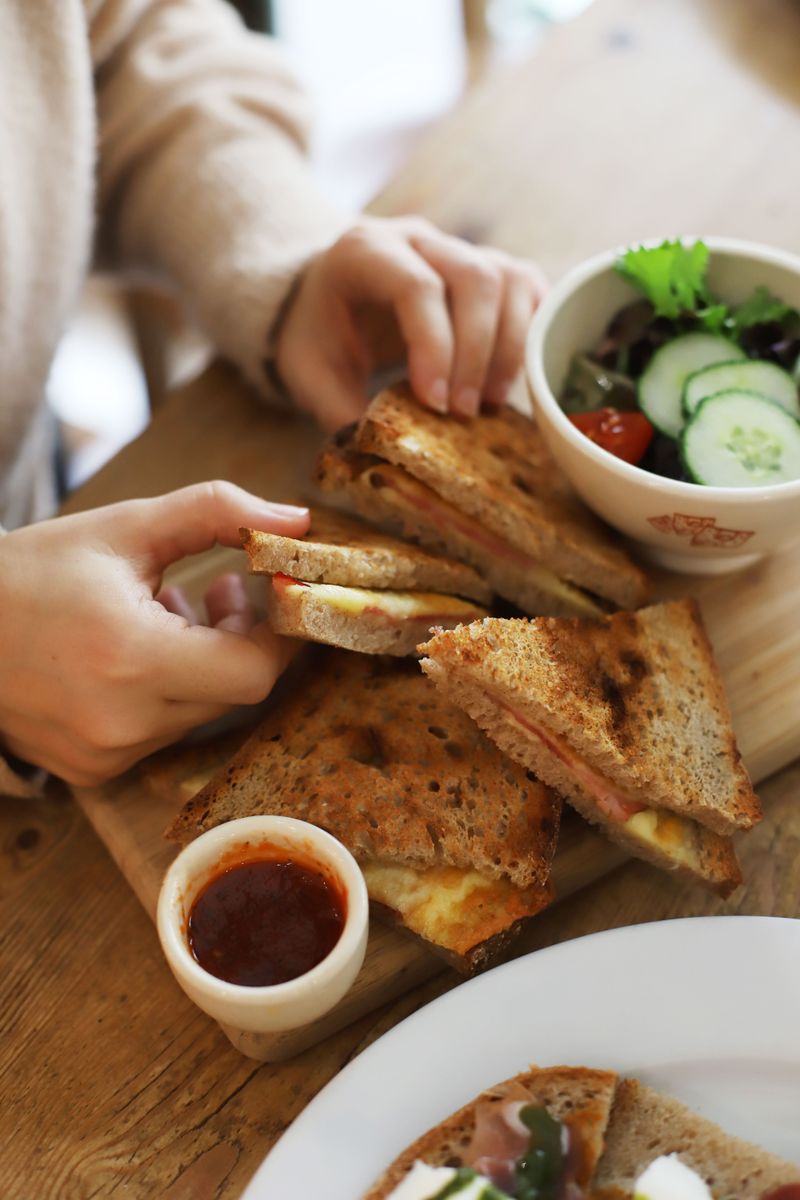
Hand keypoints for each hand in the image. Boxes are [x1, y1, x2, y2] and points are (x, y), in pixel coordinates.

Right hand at [0, 482, 308, 785]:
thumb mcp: (125, 527)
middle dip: (241, 638)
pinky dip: (169, 692)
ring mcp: (105, 756)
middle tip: (221, 586)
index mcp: (130, 659)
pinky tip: (135, 650)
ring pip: (201, 712)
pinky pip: (164, 732)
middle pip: (233, 692)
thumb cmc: (33, 572)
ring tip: (168, 608)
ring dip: (205, 662)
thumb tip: (296, 522)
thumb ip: (217, 513)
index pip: (253, 672)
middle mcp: (120, 723)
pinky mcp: (93, 771)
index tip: (274, 592)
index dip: (277, 632)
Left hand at [274, 215, 546, 428]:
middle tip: (462, 413)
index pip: (417, 286)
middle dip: (475, 353)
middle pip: (475, 278)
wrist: (328, 301)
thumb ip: (338, 409)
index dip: (435, 346)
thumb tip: (383, 455)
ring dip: (508, 348)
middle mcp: (420, 239)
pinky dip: (530, 333)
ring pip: (509, 280)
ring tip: (487, 403)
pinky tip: (511, 379)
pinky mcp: (490, 268)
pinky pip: (529, 288)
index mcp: (366, 251)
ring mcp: (460, 248)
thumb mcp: (309, 373)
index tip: (434, 403)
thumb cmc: (319, 334)